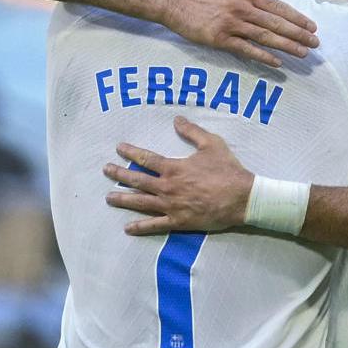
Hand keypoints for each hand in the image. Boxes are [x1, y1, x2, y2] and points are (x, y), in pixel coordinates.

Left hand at [104, 117, 254, 233]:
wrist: (241, 197)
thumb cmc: (227, 170)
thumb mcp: (212, 144)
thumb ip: (192, 131)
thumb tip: (176, 119)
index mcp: (174, 168)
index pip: (146, 159)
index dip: (131, 153)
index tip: (119, 148)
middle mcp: (168, 187)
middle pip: (138, 180)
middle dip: (120, 174)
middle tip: (106, 170)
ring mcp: (171, 206)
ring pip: (141, 202)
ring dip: (123, 199)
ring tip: (109, 197)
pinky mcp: (179, 221)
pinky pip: (156, 225)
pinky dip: (141, 227)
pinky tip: (128, 227)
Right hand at [163, 0, 317, 67]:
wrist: (177, 1)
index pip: (278, 7)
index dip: (297, 18)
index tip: (312, 27)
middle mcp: (243, 9)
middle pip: (276, 23)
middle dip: (298, 34)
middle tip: (315, 44)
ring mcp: (232, 25)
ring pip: (265, 37)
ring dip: (286, 46)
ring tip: (303, 53)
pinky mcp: (220, 39)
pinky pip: (246, 49)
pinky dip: (262, 56)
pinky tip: (277, 63)